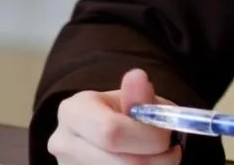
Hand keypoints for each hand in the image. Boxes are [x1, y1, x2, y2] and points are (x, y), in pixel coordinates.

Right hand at [47, 68, 181, 164]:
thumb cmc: (124, 115)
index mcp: (73, 111)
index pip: (112, 132)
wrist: (103, 136)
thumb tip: (138, 77)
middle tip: (169, 152)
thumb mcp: (136, 100)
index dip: (149, 138)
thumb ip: (141, 96)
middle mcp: (63, 144)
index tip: (166, 136)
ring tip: (156, 159)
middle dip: (157, 160)